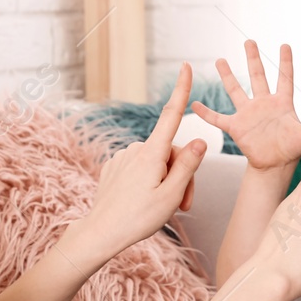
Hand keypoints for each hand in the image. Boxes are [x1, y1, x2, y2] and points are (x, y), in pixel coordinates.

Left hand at [62, 63, 206, 269]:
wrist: (101, 233)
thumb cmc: (139, 218)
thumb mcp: (173, 194)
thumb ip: (188, 165)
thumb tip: (199, 140)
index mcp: (152, 153)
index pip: (171, 115)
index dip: (181, 90)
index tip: (186, 67)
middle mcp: (136, 149)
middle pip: (171, 152)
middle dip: (182, 174)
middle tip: (185, 206)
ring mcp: (123, 158)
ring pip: (157, 162)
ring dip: (166, 181)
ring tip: (164, 207)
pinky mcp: (114, 167)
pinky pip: (140, 167)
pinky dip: (149, 181)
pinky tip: (143, 201)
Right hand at [192, 40, 300, 171]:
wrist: (274, 166)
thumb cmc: (292, 150)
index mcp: (282, 103)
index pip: (285, 78)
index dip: (285, 62)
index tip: (285, 44)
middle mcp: (263, 104)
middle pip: (257, 76)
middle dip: (253, 59)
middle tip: (249, 40)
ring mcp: (248, 114)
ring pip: (236, 90)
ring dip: (227, 76)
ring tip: (220, 60)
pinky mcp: (236, 127)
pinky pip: (218, 119)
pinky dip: (206, 113)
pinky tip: (193, 105)